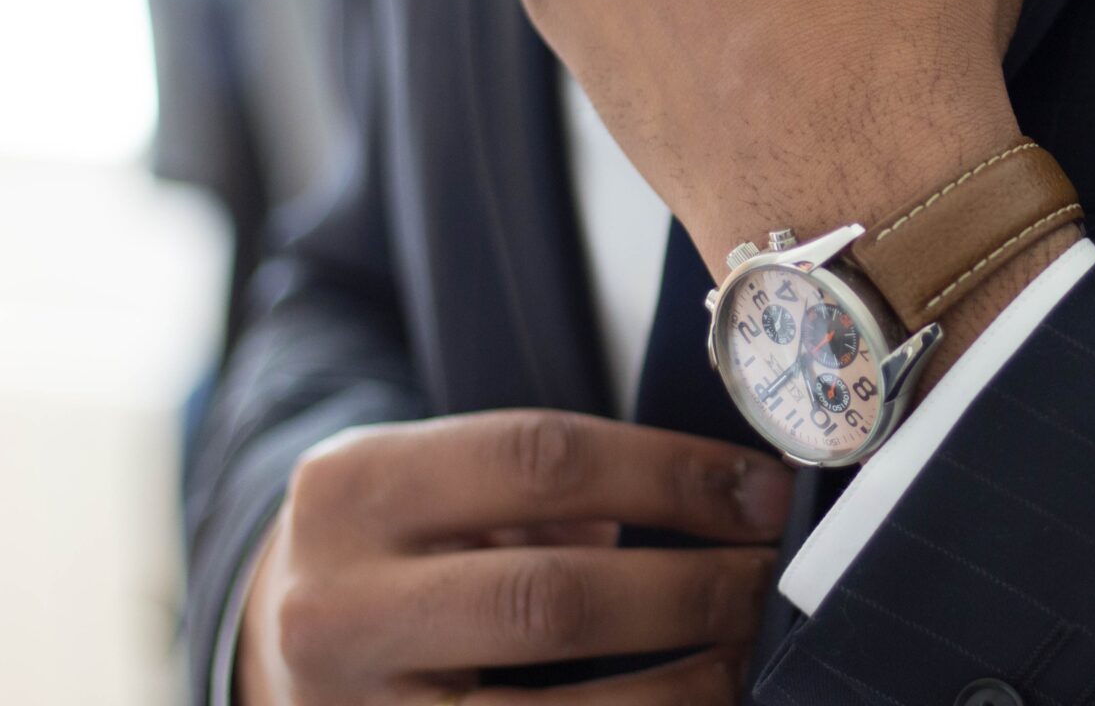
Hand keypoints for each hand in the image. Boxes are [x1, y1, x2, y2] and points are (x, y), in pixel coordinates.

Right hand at [235, 410, 792, 705]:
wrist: (271, 649)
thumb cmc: (397, 547)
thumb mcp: (435, 480)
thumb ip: (550, 485)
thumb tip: (726, 501)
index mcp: (356, 488)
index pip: (541, 460)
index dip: (673, 474)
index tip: (763, 492)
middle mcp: (338, 606)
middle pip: (554, 597)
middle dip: (692, 589)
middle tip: (774, 577)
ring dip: (682, 685)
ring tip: (749, 652)